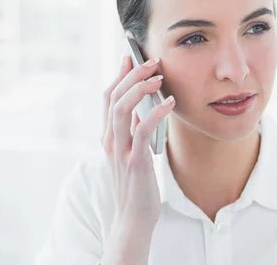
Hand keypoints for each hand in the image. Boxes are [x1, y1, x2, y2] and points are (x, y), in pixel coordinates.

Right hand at [101, 53, 174, 228]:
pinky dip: (154, 113)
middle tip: (150, 61)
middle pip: (113, 98)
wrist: (133, 219)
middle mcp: (110, 141)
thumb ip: (131, 132)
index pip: (108, 98)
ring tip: (157, 76)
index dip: (118, 76)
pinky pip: (141, 131)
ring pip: (120, 109)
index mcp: (109, 137)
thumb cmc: (136, 186)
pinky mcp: (135, 162)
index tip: (129, 57)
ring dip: (138, 89)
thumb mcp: (131, 154)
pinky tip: (169, 103)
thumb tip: (140, 110)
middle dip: (131, 75)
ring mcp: (120, 151)